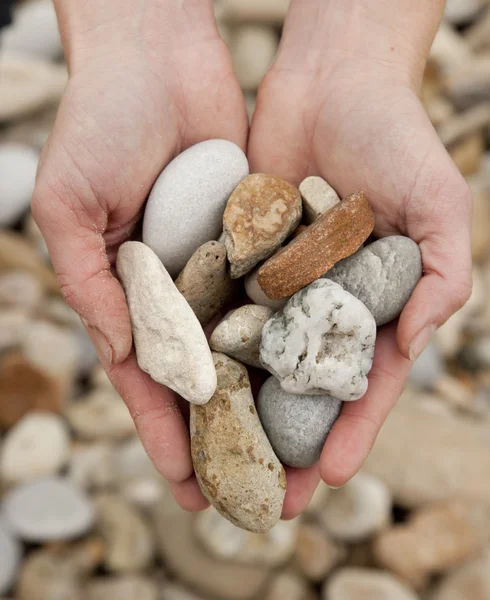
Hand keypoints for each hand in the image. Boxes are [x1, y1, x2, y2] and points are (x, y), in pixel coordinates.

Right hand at [32, 0, 247, 511]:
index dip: (165, 434)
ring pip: (248, 344)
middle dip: (225, 437)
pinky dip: (291, 332)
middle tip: (255, 494)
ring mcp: (220, 265)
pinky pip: (277, 290)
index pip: (148, 379)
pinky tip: (315, 373)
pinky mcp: (259, 236)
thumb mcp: (70, 206)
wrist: (155, 57)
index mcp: (127, 292)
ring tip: (296, 454)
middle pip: (206, 377)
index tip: (187, 487)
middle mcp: (177, 288)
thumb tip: (121, 356)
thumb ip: (89, 282)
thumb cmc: (97, 123)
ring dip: (267, 399)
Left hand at [249, 0, 471, 493]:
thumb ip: (443, 274)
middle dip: (285, 442)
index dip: (349, 431)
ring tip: (215, 461)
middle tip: (265, 499)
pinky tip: (185, 385)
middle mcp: (320, 302)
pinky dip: (204, 344)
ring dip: (237, 410)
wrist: (333, 82)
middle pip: (301, 387)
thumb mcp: (439, 203)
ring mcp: (275, 282)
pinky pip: (218, 307)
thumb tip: (417, 338)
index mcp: (371, 303)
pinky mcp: (236, 257)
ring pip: (253, 358)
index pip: (360, 382)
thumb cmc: (397, 136)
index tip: (325, 478)